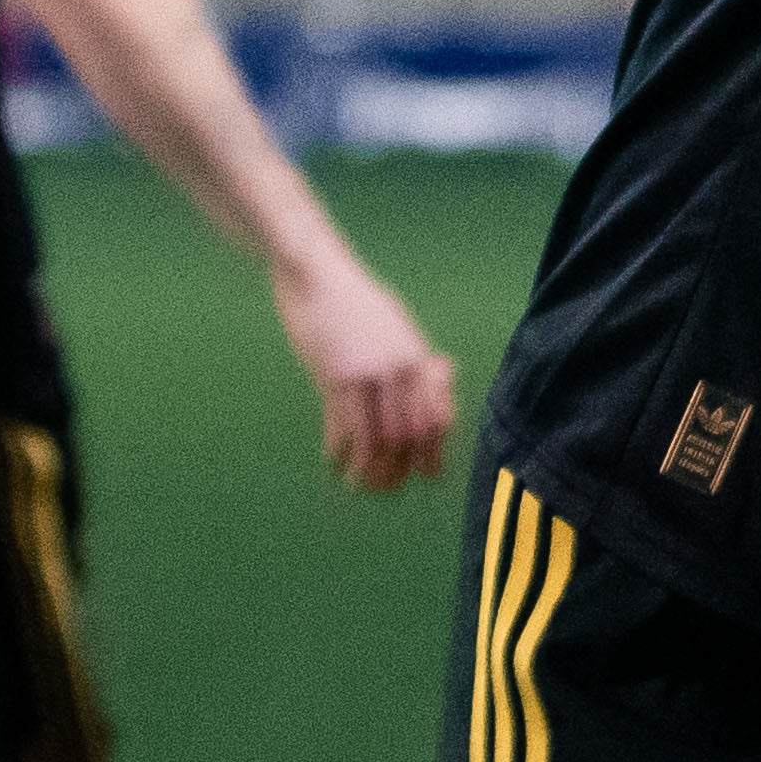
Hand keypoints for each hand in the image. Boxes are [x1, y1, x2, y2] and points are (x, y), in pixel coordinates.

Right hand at [286, 245, 459, 493]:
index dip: (433, 452)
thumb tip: (442, 379)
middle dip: (399, 468)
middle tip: (385, 487)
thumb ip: (417, 358)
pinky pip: (342, 426)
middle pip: (408, 435)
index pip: (435, 418)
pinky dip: (340, 452)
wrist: (318, 273)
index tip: (427, 475)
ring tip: (358, 484)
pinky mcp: (334, 375)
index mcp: (417, 358)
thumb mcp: (397, 326)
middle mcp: (398, 368)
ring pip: (376, 438)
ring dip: (369, 470)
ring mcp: (366, 373)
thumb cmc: (358, 301)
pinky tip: (334, 463)